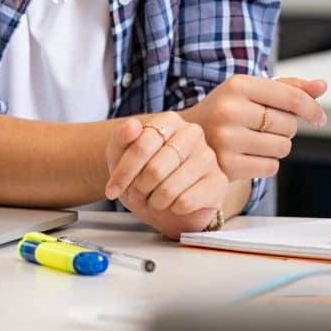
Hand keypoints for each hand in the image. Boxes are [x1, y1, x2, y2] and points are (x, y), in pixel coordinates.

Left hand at [103, 113, 227, 236]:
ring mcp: (209, 157)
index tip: (112, 189)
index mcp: (170, 121)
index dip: (123, 172)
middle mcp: (193, 133)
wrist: (164, 200)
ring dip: (154, 201)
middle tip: (137, 193)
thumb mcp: (121, 156)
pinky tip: (173, 203)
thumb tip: (132, 125)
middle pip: (155, 169)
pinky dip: (172, 209)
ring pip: (170, 189)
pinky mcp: (218, 182)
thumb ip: (121, 139)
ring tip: (155, 198)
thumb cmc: (143, 175)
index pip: (142, 144)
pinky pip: (186, 202)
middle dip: (139, 189)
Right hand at [178, 74, 327, 181]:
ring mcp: (226, 139)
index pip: (291, 97)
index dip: (312, 108)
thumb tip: (322, 85)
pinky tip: (249, 156)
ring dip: (277, 147)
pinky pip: (271, 167)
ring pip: (283, 147)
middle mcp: (230, 110)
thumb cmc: (226, 111)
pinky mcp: (227, 166)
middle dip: (286, 128)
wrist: (186, 138)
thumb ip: (289, 88)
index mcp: (238, 85)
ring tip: (255, 141)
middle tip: (265, 127)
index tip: (320, 118)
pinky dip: (267, 164)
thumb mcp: (251, 91)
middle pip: (289, 124)